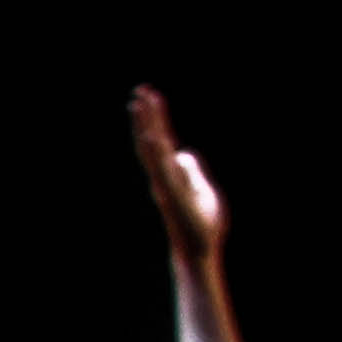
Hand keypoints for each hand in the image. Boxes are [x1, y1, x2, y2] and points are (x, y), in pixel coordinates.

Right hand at [126, 88, 222, 255]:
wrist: (200, 251)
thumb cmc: (202, 224)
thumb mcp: (202, 190)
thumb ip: (191, 172)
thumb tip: (183, 154)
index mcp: (171, 173)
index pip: (161, 139)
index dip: (155, 118)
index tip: (149, 95)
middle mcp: (163, 176)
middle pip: (152, 140)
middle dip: (147, 115)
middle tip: (139, 90)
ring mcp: (166, 184)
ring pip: (153, 150)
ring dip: (146, 126)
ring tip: (139, 105)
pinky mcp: (173, 194)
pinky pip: (161, 168)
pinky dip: (154, 151)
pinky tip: (149, 136)